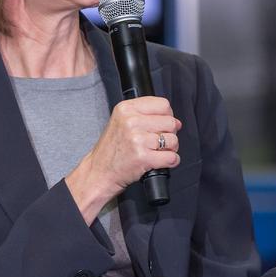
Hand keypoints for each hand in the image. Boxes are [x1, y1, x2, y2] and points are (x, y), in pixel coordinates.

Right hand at [66, 96, 180, 219]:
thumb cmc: (111, 149)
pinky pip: (172, 157)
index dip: (166, 116)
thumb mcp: (121, 121)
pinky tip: (158, 161)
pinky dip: (170, 161)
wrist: (99, 172)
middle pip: (170, 122)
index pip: (163, 104)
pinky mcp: (143, 157)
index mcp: (126, 109)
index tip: (161, 125)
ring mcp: (137, 140)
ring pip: (173, 140)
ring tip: (155, 152)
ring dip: (170, 149)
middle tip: (156, 141)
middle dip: (169, 134)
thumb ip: (145, 116)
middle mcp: (131, 122)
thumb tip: (176, 122)